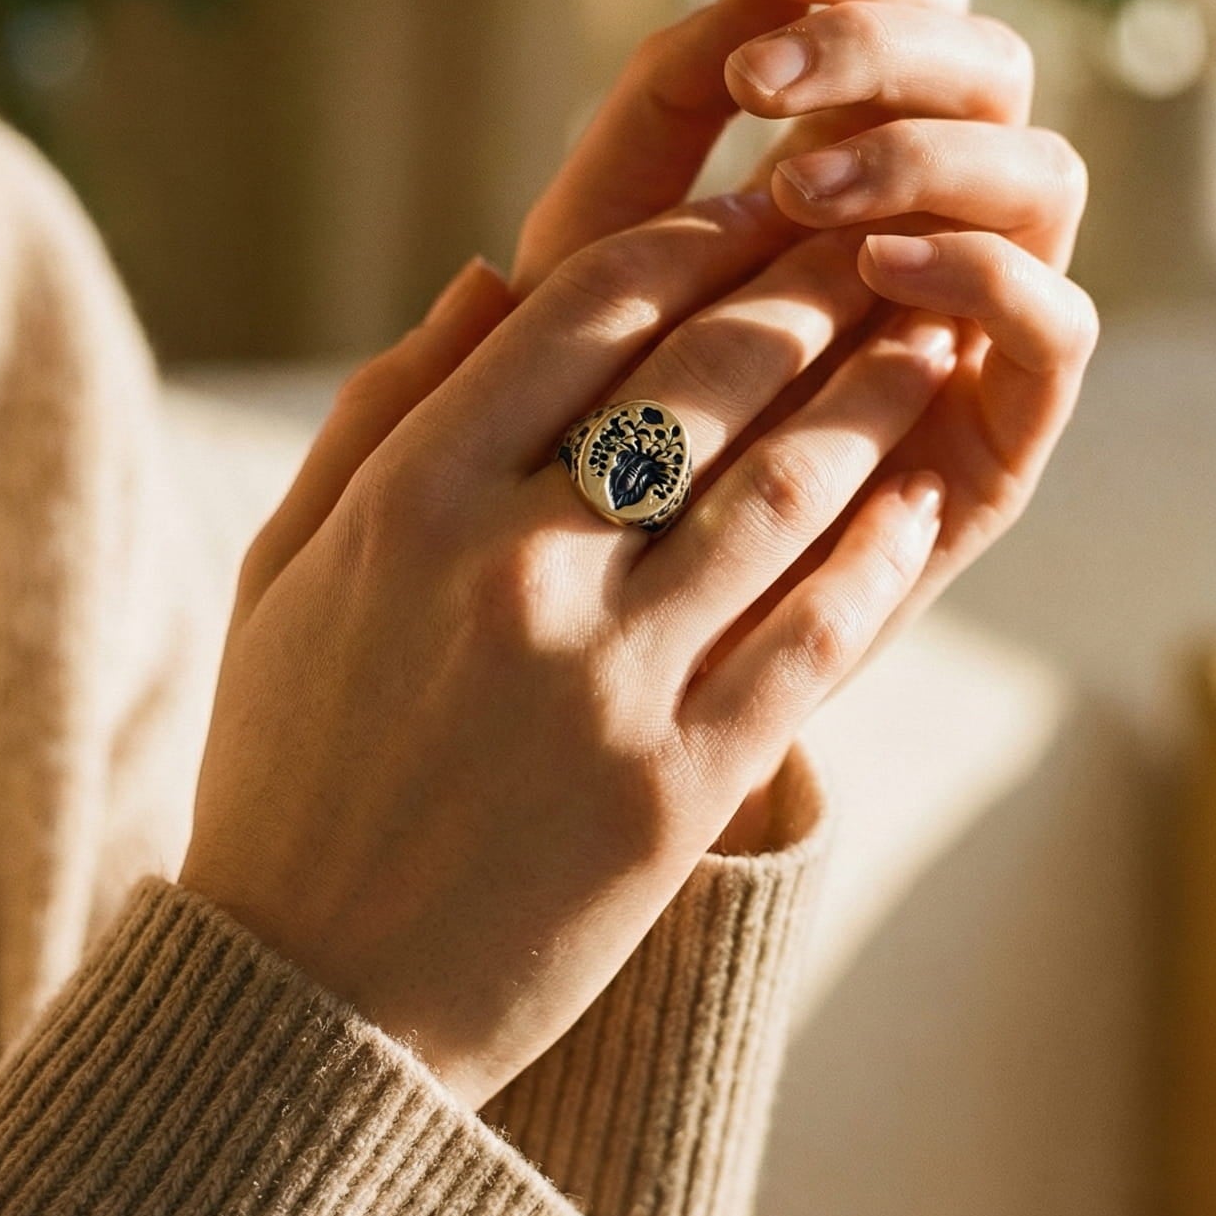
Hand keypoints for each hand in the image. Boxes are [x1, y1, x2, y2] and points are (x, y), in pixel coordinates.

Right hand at [182, 192, 954, 1108]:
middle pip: (705, 375)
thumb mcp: (285, 573)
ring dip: (875, 395)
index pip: (583, 309)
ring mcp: (605, 680)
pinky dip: (880, 552)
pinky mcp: (678, 786)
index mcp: (409, 501)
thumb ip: (381, 412)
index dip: (689, 238)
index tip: (750, 208)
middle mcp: (512, 569)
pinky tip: (924, 494)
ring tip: (929, 338)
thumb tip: (487, 271)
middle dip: (807, 286)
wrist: (312, 1007)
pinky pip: (811, 636)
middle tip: (872, 238)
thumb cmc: (288, 774)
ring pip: (784, 488)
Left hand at [513, 0, 1095, 642]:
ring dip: (931, 154)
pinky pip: (1061, 328)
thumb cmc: (572, 401)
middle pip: (993, 71)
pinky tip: (875, 264)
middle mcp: (934, 224)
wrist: (580, 595)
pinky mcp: (995, 439)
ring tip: (800, 186)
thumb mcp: (598, 226)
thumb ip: (668, 94)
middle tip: (757, 82)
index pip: (920, 10)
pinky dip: (989, 273)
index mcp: (850, 153)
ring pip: (1045, 176)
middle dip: (888, 46)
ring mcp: (974, 325)